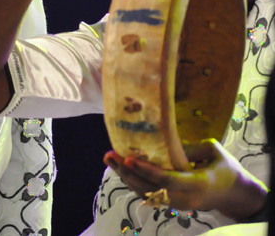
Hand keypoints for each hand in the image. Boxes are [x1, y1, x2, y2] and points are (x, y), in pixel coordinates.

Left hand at [104, 139, 267, 218]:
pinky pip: (148, 195)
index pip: (166, 180)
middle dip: (127, 172)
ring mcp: (176, 204)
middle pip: (149, 189)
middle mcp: (184, 199)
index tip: (128, 158)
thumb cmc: (226, 168)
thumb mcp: (213, 151)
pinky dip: (132, 181)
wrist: (235, 194)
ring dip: (125, 176)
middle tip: (110, 155)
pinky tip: (121, 168)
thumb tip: (164, 141)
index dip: (145, 170)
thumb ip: (190, 148)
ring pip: (145, 193)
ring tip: (110, 158)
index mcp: (197, 184)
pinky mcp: (171, 203)